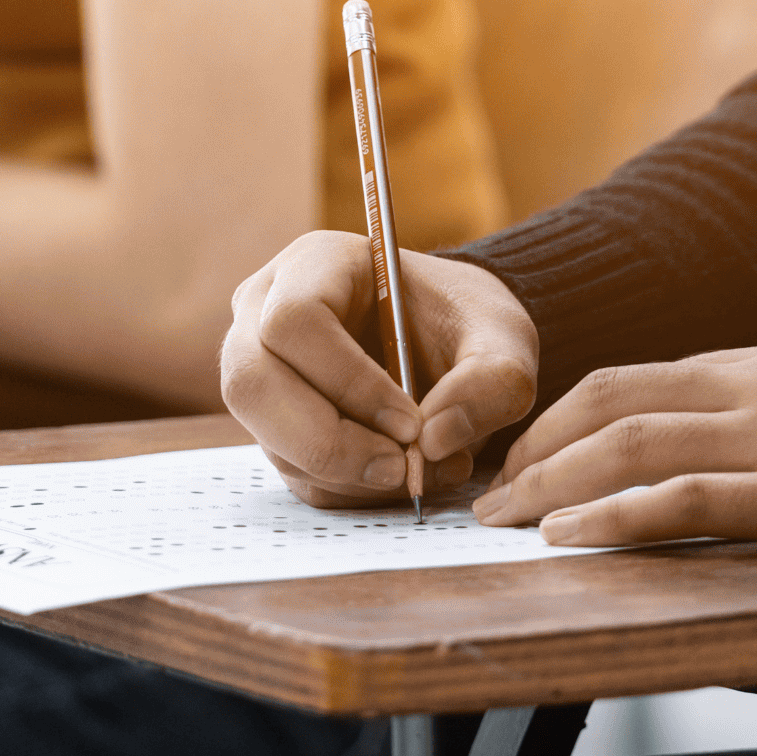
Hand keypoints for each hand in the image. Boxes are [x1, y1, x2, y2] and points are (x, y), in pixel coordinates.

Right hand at [219, 231, 538, 506]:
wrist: (451, 343)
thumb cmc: (466, 322)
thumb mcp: (503, 337)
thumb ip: (492, 380)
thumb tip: (433, 440)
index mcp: (313, 266)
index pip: (294, 321)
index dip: (347, 380)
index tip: (411, 422)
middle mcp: (264, 314)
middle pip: (253, 385)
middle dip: (330, 442)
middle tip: (402, 468)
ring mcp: (260, 373)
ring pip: (270, 438)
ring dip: (345, 473)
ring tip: (418, 471)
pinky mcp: (274, 425)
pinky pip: (293, 471)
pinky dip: (348, 489)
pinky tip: (398, 474)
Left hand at [474, 334, 756, 548]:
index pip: (642, 377)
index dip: (569, 416)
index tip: (529, 453)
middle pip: (613, 399)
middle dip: (537, 446)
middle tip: (490, 492)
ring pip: (630, 443)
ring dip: (552, 482)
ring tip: (504, 520)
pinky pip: (687, 495)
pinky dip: (616, 513)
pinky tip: (573, 534)